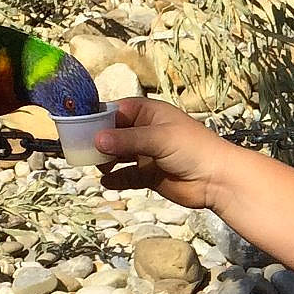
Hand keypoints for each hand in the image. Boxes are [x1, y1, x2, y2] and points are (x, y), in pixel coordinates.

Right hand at [94, 96, 234, 211]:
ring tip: (96, 166)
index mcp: (147, 113)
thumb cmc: (192, 149)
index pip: (114, 111)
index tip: (76, 128)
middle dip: (96, 141)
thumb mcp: (158, 138)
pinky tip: (106, 182)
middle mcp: (144, 131)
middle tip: (80, 151)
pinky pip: (126, 176)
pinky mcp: (148, 175)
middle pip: (111, 134)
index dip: (95, 118)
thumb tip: (96, 140)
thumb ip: (127, 140)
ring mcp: (145, 154)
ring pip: (116, 155)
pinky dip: (115, 179)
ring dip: (104, 160)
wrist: (217, 180)